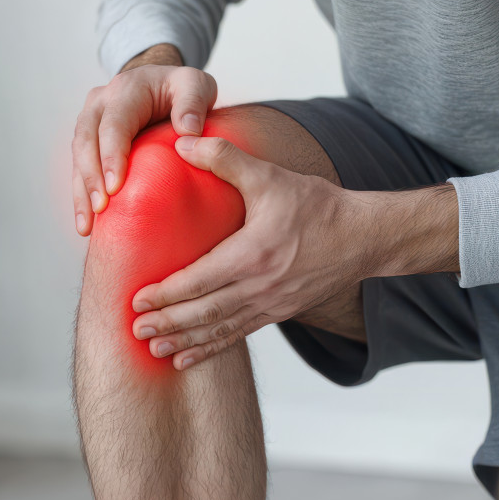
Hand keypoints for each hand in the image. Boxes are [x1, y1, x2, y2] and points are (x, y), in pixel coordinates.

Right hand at [71, 45, 217, 235]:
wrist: (161, 85)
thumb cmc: (182, 89)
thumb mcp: (196, 85)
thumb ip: (194, 102)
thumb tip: (189, 132)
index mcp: (126, 90)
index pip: (113, 124)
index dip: (111, 154)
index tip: (115, 186)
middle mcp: (100, 104)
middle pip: (85, 141)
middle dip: (90, 177)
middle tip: (101, 208)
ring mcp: (90, 123)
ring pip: (77, 158)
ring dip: (81, 192)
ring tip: (87, 225)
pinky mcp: (89, 142)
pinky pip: (79, 170)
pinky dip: (81, 196)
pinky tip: (86, 225)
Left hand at [130, 136, 459, 369]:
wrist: (364, 237)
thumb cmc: (318, 206)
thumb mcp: (270, 176)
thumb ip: (224, 158)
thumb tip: (182, 142)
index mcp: (253, 254)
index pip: (199, 280)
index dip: (165, 294)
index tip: (135, 300)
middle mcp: (260, 287)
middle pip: (203, 312)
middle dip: (166, 323)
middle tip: (134, 330)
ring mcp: (270, 305)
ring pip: (218, 330)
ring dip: (183, 342)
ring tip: (152, 350)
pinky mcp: (278, 313)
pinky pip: (237, 335)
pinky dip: (209, 348)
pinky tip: (186, 357)